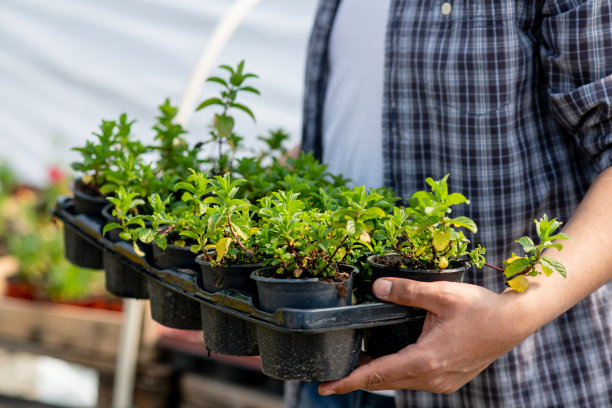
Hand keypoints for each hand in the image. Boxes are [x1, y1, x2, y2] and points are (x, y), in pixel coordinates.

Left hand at [319, 278, 533, 394]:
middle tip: (331, 374)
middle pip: (384, 382)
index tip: (325, 387)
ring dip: (377, 376)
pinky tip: (387, 361)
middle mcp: (432, 378)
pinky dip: (396, 373)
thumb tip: (376, 287)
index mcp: (426, 360)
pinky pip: (414, 381)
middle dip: (356, 379)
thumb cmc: (480, 308)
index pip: (377, 374)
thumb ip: (407, 291)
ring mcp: (441, 383)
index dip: (348, 381)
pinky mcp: (448, 380)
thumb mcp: (441, 294)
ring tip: (354, 365)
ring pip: (399, 382)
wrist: (513, 323)